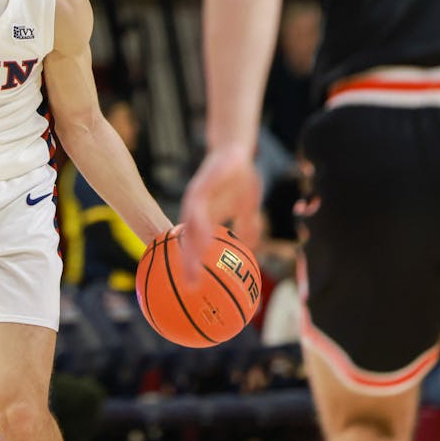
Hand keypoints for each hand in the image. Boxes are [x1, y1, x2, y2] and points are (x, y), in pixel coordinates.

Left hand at [179, 144, 262, 284]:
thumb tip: (253, 252)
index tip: (196, 290)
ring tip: (192, 269)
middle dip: (186, 266)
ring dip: (190, 248)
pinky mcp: (199, 187)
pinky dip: (199, 225)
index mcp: (205, 219)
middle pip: (188, 243)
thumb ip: (247, 229)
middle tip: (190, 289)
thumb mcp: (247, 209)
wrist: (235, 150)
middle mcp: (196, 212)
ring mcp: (195, 200)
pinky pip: (198, 209)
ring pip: (190, 228)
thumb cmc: (240, 178)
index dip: (194, 269)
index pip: (197, 249)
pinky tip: (202, 239)